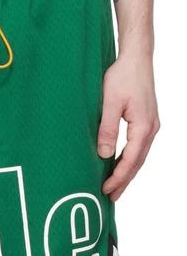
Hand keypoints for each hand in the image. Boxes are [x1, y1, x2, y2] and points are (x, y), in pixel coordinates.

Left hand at [97, 52, 159, 200]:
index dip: (118, 177)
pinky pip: (139, 147)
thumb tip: (105, 155)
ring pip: (139, 156)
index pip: (131, 160)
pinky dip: (130, 160)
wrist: (136, 58)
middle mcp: (151, 129)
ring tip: (115, 188)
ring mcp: (151, 125)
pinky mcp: (147, 121)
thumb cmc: (122, 76)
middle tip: (110, 197)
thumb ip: (107, 129)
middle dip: (124, 181)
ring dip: (127, 172)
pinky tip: (121, 165)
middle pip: (137, 162)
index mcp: (143, 126)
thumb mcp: (110, 102)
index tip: (106, 189)